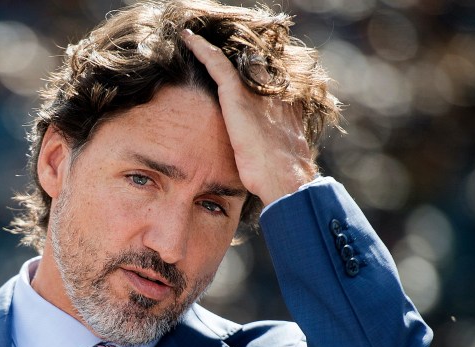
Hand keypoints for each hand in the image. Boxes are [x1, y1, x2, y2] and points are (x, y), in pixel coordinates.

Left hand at [180, 29, 316, 205]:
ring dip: (211, 48)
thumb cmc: (279, 178)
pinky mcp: (237, 96)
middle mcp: (273, 92)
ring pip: (232, 60)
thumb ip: (269, 149)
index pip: (265, 80)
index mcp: (285, 105)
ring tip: (193, 39)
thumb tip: (261, 163)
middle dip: (233, 57)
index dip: (249, 73)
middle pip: (251, 64)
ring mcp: (256, 92)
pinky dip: (202, 50)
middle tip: (207, 48)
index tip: (233, 69)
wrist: (285, 179)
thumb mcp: (277, 158)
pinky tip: (189, 40)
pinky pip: (217, 64)